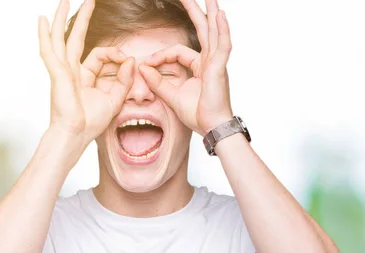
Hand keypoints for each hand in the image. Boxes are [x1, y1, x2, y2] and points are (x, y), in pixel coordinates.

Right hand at [39, 0, 134, 146]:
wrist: (76, 135)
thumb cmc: (91, 123)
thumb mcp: (115, 99)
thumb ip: (124, 80)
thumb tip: (131, 59)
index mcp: (84, 77)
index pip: (100, 56)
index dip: (116, 55)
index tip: (127, 62)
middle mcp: (71, 70)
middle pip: (76, 38)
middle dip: (83, 19)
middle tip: (89, 1)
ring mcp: (62, 70)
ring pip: (61, 38)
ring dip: (62, 18)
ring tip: (65, 0)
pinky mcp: (57, 72)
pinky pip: (49, 49)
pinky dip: (44, 34)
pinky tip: (42, 20)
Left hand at [139, 0, 232, 135]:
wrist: (212, 128)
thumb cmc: (199, 115)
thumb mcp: (171, 96)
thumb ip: (157, 82)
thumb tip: (142, 67)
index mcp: (199, 67)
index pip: (176, 52)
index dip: (160, 56)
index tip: (147, 66)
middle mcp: (209, 61)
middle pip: (202, 30)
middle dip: (194, 11)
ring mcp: (216, 63)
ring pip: (213, 32)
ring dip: (211, 12)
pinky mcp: (219, 67)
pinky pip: (222, 44)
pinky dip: (222, 29)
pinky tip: (220, 15)